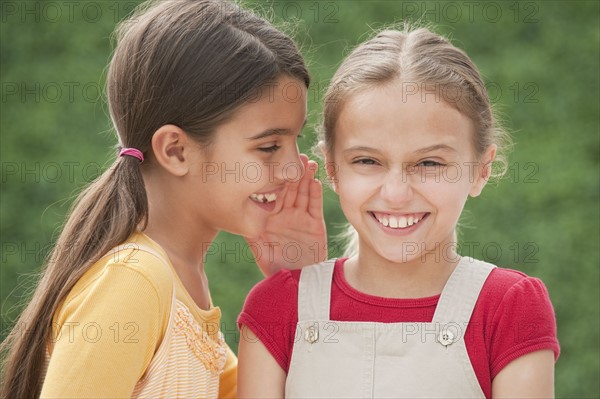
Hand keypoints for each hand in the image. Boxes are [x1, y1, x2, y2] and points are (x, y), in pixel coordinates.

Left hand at [245, 154, 326, 275]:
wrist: (299, 282)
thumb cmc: (277, 269)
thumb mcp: (260, 252)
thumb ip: (252, 236)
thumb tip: (240, 220)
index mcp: (271, 218)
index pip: (273, 194)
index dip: (276, 179)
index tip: (276, 163)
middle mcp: (286, 215)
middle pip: (291, 189)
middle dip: (294, 173)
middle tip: (298, 156)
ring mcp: (301, 218)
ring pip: (304, 194)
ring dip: (306, 178)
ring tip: (309, 164)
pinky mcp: (315, 225)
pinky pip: (315, 206)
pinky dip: (315, 194)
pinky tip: (316, 182)